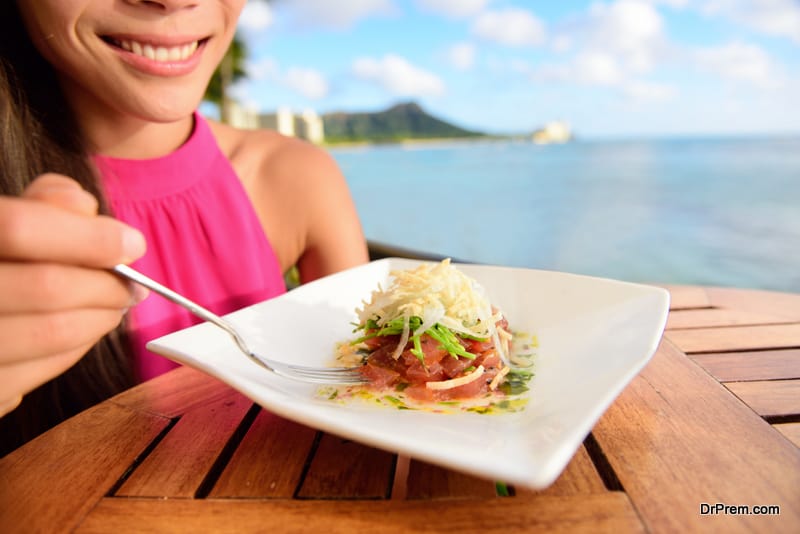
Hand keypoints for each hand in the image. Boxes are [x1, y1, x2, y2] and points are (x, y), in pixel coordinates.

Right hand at [0, 174, 146, 415]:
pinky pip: (40, 372)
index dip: (87, 236)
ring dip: (101, 318)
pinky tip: (82, 330)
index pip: (18, 228)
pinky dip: (77, 347)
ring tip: (113, 304)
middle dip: (107, 284)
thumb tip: (84, 207)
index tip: (133, 244)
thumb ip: (38, 206)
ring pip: (52, 333)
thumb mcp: (0, 220)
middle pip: (47, 287)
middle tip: (132, 284)